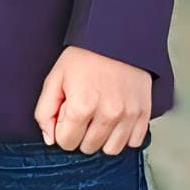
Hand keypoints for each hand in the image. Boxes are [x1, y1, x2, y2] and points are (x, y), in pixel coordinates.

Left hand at [35, 45, 154, 154]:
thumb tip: (50, 139)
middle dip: (80, 135)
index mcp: (82, 106)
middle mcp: (108, 114)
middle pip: (88, 148)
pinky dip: (124, 136)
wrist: (116, 40)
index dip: (61, 130)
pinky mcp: (144, 113)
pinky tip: (115, 121)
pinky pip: (134, 142)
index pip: (66, 142)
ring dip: (102, 139)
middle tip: (82, 113)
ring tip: (98, 119)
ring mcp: (129, 115)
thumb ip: (45, 112)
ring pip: (111, 150)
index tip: (66, 114)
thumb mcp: (54, 80)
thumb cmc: (83, 59)